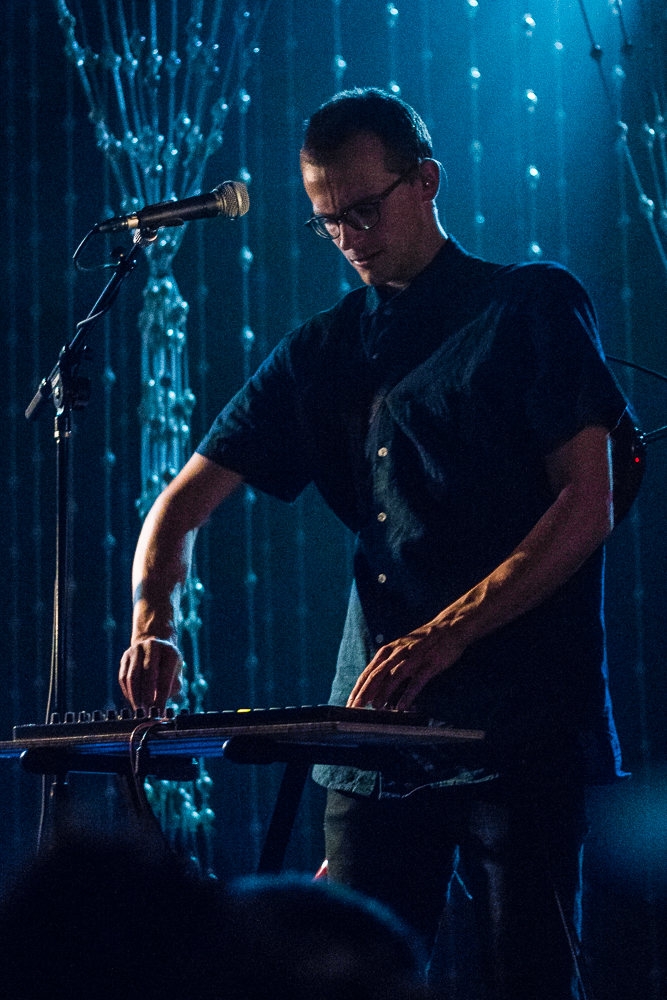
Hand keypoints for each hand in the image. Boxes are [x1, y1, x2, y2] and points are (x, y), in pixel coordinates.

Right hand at [119, 637, 182, 711]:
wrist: (155, 644)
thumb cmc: (167, 664)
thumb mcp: (176, 673)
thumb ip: (171, 688)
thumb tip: (161, 708)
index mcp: (169, 652)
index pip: (164, 678)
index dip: (161, 698)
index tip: (159, 713)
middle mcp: (152, 647)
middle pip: (147, 674)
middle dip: (146, 696)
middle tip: (147, 712)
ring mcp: (137, 650)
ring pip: (132, 677)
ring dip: (135, 696)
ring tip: (139, 710)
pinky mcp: (125, 656)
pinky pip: (123, 677)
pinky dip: (127, 692)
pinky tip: (133, 701)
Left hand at [346, 622, 464, 710]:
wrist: (449, 627)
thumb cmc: (422, 644)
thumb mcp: (401, 653)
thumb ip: (388, 669)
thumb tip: (374, 692)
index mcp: (387, 652)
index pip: (368, 673)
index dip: (358, 689)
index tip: (349, 704)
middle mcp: (397, 653)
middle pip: (376, 674)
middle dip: (365, 692)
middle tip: (355, 708)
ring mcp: (413, 657)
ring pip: (394, 676)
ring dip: (384, 692)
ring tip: (376, 707)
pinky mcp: (430, 662)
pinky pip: (417, 680)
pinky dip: (408, 694)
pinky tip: (402, 706)